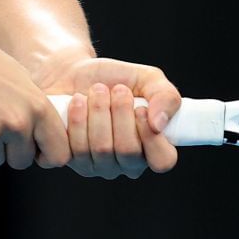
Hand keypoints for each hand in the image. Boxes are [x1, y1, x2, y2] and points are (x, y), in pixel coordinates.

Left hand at [34, 55, 181, 178]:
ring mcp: (99, 166)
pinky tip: (77, 102)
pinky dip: (78, 119)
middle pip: (128, 152)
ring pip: (102, 149)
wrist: (73, 73)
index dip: (152, 137)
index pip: (162, 160)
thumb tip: (159, 124)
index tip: (140, 108)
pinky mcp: (72, 161)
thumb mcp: (147, 78)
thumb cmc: (114, 78)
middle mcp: (127, 163)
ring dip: (99, 111)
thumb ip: (166, 96)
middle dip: (121, 113)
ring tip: (97, 91)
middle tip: (116, 89)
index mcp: (152, 147)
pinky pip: (76, 148)